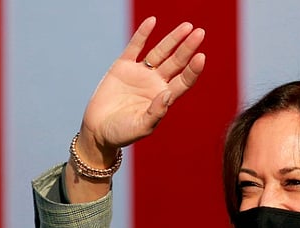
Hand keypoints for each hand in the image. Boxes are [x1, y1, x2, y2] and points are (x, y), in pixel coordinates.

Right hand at [77, 17, 205, 163]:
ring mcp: (140, 73)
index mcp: (164, 98)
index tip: (201, 57)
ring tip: (187, 26)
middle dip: (187, 48)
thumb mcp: (141, 127)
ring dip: (172, 39)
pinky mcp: (122, 67)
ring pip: (160, 52)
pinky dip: (143, 34)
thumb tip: (168, 94)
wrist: (98, 131)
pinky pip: (135, 47)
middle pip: (176, 62)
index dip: (193, 70)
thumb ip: (156, 113)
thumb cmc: (122, 133)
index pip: (183, 81)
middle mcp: (155, 83)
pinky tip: (152, 21)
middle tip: (200, 33)